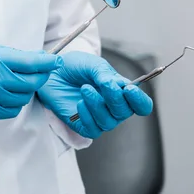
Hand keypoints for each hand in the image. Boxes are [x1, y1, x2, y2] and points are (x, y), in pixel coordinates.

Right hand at [0, 43, 61, 122]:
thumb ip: (10, 55)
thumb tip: (35, 58)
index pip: (31, 63)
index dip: (48, 62)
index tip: (56, 61)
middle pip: (31, 82)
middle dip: (40, 76)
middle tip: (40, 71)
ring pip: (23, 98)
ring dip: (26, 90)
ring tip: (19, 82)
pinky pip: (10, 111)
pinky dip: (14, 103)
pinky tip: (8, 94)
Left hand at [37, 51, 152, 138]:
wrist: (52, 72)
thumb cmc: (75, 67)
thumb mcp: (92, 64)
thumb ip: (105, 74)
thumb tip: (116, 85)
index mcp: (121, 92)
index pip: (142, 105)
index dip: (139, 100)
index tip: (128, 89)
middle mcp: (113, 107)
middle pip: (125, 113)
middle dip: (115, 98)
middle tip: (104, 84)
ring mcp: (99, 117)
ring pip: (108, 122)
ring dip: (98, 105)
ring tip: (84, 89)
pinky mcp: (83, 125)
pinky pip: (93, 130)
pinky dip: (87, 116)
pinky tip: (79, 103)